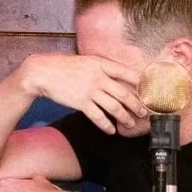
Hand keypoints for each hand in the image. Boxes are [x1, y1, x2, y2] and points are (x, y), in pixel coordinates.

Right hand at [18, 52, 142, 135]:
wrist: (43, 72)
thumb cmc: (63, 67)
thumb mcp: (86, 61)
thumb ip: (101, 68)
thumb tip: (115, 77)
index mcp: (101, 64)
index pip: (126, 73)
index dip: (140, 82)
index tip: (148, 90)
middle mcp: (98, 77)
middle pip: (124, 93)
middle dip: (136, 105)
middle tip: (144, 113)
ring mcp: (90, 90)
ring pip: (114, 107)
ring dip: (124, 117)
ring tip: (130, 124)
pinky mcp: (81, 102)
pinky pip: (98, 116)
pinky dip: (106, 125)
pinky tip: (111, 130)